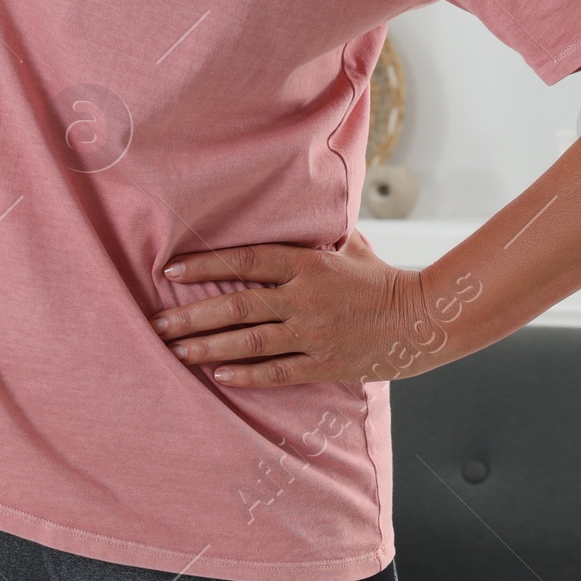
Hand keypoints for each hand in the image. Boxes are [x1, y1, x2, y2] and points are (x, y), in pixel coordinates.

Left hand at [151, 229, 451, 387]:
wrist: (423, 319)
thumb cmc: (381, 278)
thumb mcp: (349, 245)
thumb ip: (317, 233)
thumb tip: (297, 206)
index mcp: (308, 263)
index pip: (245, 259)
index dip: (205, 265)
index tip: (170, 272)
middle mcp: (305, 297)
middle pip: (236, 305)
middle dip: (191, 315)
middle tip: (157, 323)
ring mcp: (314, 333)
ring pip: (249, 342)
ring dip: (207, 347)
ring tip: (176, 351)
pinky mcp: (325, 364)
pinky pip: (278, 371)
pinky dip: (246, 374)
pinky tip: (218, 375)